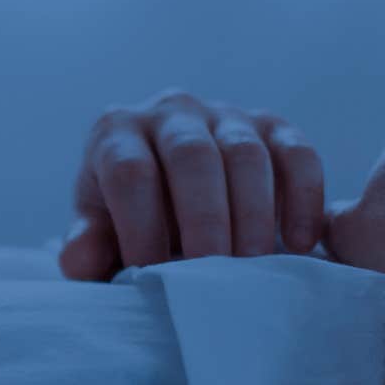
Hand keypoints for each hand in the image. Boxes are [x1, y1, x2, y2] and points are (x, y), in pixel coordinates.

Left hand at [59, 90, 326, 280]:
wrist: (169, 194)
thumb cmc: (125, 219)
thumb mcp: (99, 232)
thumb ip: (87, 246)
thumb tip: (80, 261)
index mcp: (117, 133)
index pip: (130, 171)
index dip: (140, 224)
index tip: (150, 272)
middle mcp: (171, 111)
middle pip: (192, 156)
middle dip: (204, 218)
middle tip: (213, 271)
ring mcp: (226, 114)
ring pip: (246, 153)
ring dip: (254, 213)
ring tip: (254, 267)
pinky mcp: (273, 126)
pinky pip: (297, 153)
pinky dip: (304, 197)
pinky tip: (303, 243)